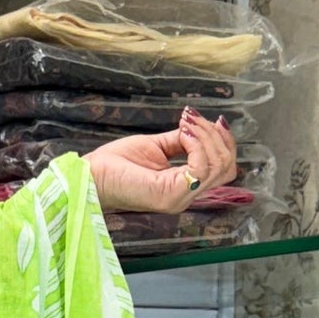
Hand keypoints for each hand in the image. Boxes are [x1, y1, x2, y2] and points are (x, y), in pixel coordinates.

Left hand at [86, 110, 237, 215]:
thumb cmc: (116, 164)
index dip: (223, 141)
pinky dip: (197, 145)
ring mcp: (180, 198)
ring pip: (218, 166)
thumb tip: (198, 127)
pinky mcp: (170, 195)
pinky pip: (201, 168)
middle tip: (194, 119)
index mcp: (185, 187)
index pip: (224, 168)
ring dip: (207, 137)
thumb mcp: (157, 146)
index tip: (208, 119)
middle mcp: (186, 196)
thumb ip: (180, 141)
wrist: (92, 175)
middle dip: (217, 137)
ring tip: (187, 123)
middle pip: (227, 167)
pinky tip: (183, 133)